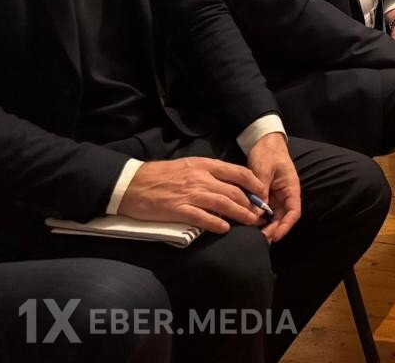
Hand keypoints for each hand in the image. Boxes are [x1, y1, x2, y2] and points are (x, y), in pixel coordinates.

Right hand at [118, 157, 266, 234]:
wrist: (131, 184)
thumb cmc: (160, 175)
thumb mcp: (188, 166)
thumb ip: (208, 173)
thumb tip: (229, 184)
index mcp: (204, 165)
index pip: (237, 172)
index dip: (253, 183)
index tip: (263, 193)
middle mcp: (200, 178)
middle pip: (234, 191)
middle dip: (250, 203)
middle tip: (260, 213)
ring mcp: (190, 194)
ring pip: (223, 204)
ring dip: (240, 214)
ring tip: (251, 222)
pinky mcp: (178, 210)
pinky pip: (203, 218)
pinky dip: (217, 224)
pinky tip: (225, 229)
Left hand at [246, 132, 300, 243]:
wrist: (263, 143)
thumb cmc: (268, 153)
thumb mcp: (264, 170)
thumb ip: (261, 191)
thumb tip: (257, 213)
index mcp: (291, 188)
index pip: (293, 211)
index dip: (286, 225)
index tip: (275, 236)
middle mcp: (285, 195)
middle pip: (282, 218)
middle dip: (273, 230)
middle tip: (258, 241)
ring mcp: (275, 197)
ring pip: (272, 217)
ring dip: (265, 227)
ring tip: (252, 237)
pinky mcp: (265, 196)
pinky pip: (263, 211)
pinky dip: (257, 219)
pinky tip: (247, 225)